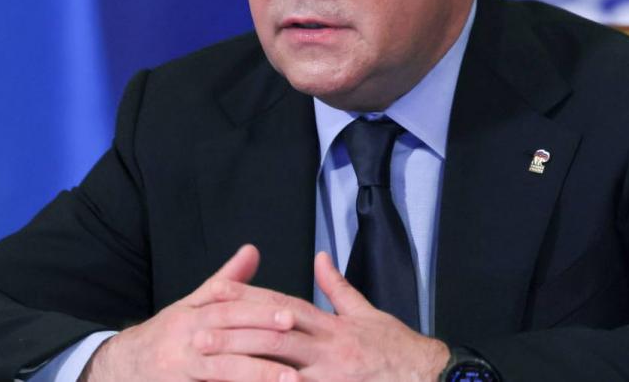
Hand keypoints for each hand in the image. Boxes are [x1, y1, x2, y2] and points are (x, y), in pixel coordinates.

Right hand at [80, 244, 299, 381]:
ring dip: (256, 373)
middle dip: (262, 335)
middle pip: (226, 333)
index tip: (290, 313)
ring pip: (221, 368)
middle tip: (294, 338)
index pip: (228, 307)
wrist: (123, 365)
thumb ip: (226, 281)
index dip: (259, 310)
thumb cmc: (169, 333)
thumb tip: (253, 250)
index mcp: (192, 312)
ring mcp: (180, 366)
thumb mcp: (192, 304)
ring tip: (290, 378)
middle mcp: (185, 336)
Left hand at [192, 251, 449, 380]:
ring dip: (241, 371)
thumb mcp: (368, 313)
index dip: (248, 298)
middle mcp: (328, 349)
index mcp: (333, 325)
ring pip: (278, 371)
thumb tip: (320, 257)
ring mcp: (330, 377)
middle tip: (198, 336)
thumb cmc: (398, 350)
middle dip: (234, 336)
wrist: (430, 379)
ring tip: (209, 370)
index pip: (283, 305)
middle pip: (273, 337)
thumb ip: (338, 287)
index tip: (216, 293)